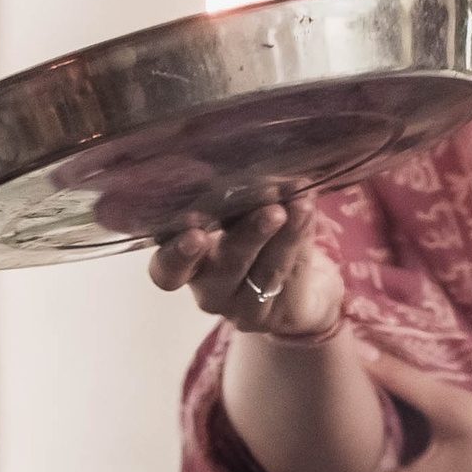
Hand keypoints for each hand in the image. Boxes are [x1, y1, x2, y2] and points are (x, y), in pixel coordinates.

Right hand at [148, 187, 345, 342]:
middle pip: (217, 269)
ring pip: (256, 271)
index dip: (175, 254)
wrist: (302, 286)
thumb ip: (238, 193)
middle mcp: (204, 286)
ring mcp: (235, 306)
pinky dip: (296, 239)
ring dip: (278, 235)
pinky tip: (305, 211)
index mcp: (185, 259)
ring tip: (295, 205)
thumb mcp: (243, 210)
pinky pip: (282, 275)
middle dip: (244, 236)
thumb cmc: (261, 236)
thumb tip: (251, 155)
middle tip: (267, 208)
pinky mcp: (267, 316)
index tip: (193, 231)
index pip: (166, 268)